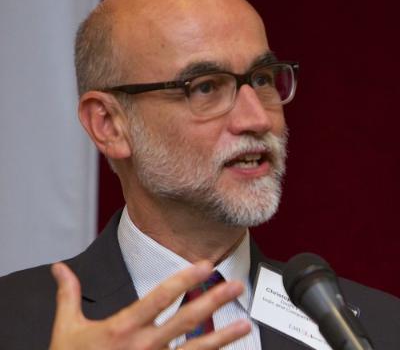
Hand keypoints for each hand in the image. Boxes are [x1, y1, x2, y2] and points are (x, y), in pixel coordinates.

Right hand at [49, 261, 250, 349]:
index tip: (205, 264)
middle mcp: (143, 345)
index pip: (159, 297)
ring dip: (222, 336)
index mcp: (121, 328)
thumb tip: (59, 267)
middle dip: (213, 299)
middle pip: (185, 319)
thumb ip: (67, 294)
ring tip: (245, 324)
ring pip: (195, 348)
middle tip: (236, 285)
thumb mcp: (65, 329)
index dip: (183, 279)